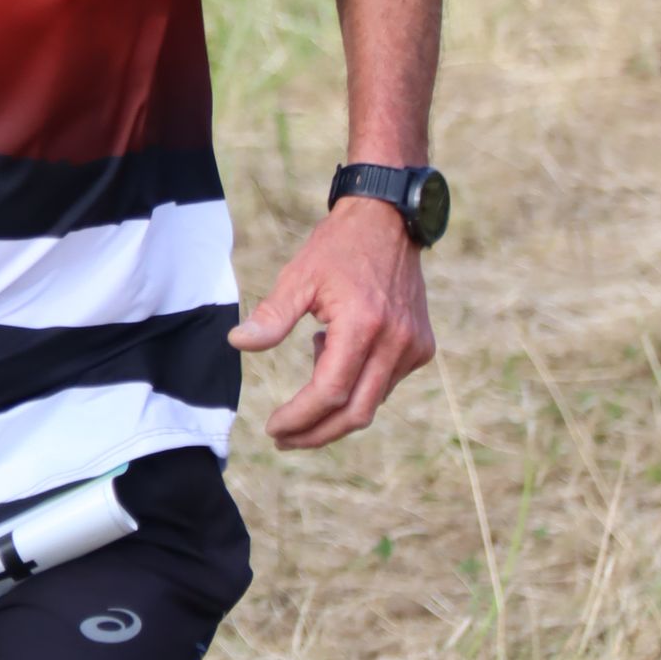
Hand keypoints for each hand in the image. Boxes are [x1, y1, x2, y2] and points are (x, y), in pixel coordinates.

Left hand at [229, 196, 434, 448]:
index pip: (330, 393)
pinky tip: (335, 349)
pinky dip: (356, 384)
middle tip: (283, 438)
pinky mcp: (422, 347)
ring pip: (371, 402)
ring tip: (313, 357)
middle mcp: (395, 342)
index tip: (273, 427)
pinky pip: (384, 384)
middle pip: (355, 414)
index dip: (300, 418)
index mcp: (363, 325)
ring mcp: (413, 347)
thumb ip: (272, 315)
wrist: (389, 221)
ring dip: (334, 405)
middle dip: (316, 433)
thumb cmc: (338, 247)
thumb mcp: (299, 276)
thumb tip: (239, 343)